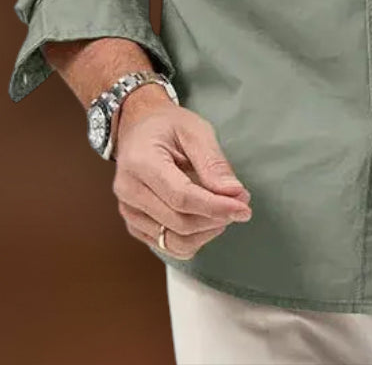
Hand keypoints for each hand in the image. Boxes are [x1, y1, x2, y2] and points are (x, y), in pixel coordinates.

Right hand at [111, 86, 252, 258]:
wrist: (139, 127)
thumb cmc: (167, 125)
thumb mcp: (195, 131)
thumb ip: (213, 163)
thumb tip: (234, 193)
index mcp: (140, 162)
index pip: (181, 197)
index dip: (215, 207)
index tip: (243, 207)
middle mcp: (129, 191)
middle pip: (179, 222)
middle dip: (216, 218)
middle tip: (241, 201)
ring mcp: (128, 211)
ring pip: (173, 241)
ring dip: (207, 232)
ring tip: (225, 210)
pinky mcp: (134, 224)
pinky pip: (166, 245)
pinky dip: (193, 238)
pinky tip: (206, 218)